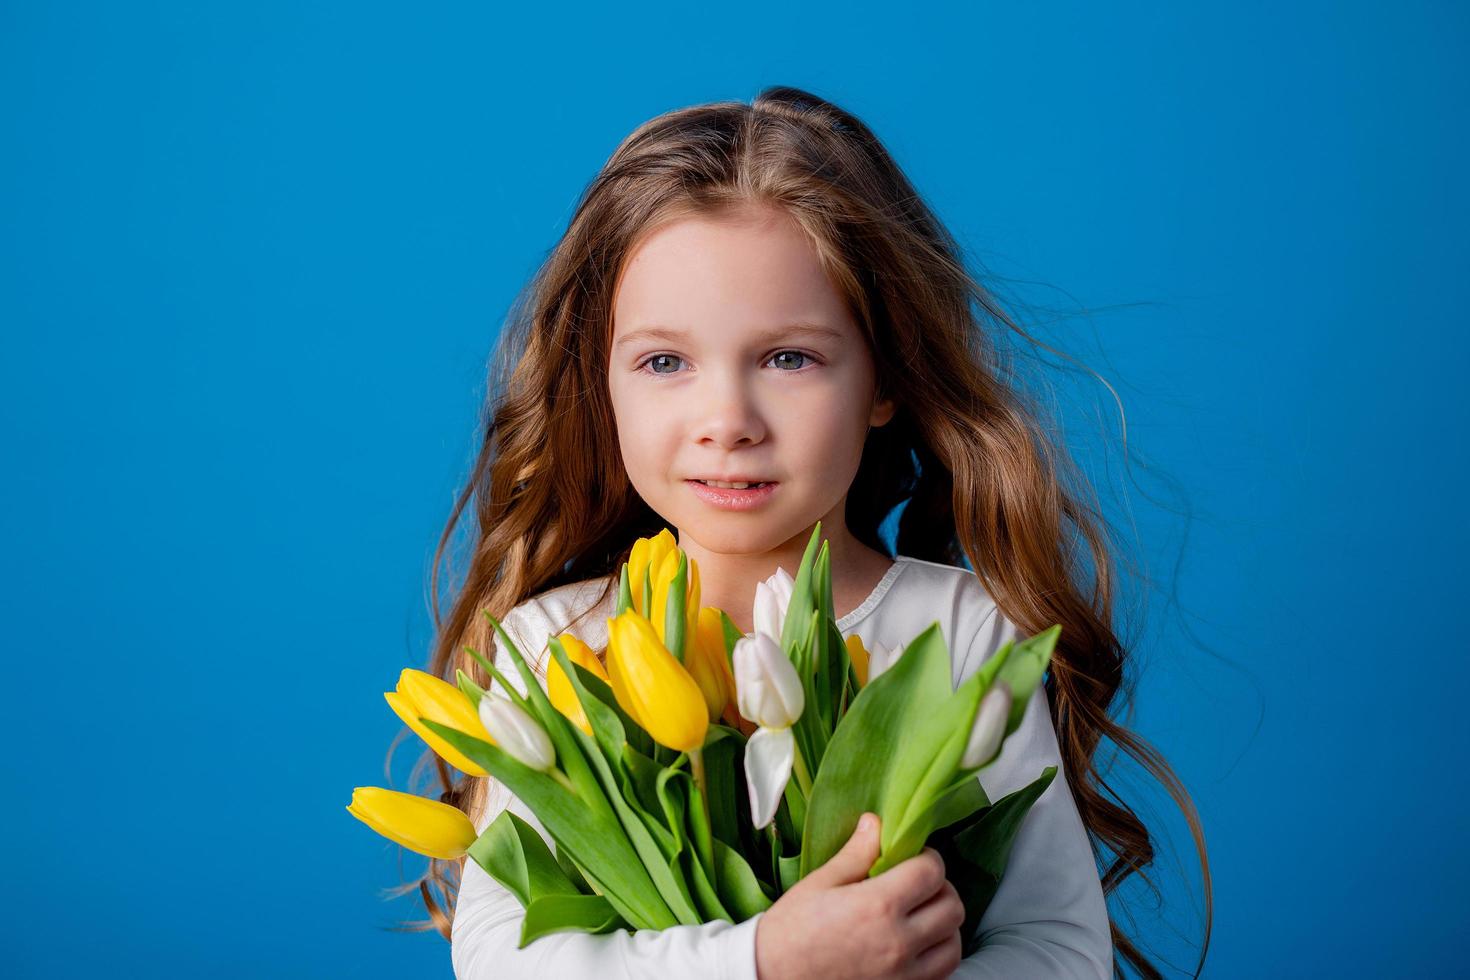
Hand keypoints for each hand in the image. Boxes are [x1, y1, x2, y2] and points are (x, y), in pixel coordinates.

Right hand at [754, 812, 964, 979]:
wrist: (773, 976)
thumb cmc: (792, 930)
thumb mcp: (821, 883)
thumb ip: (856, 853)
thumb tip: (877, 824)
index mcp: (878, 906)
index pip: (931, 872)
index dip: (928, 858)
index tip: (913, 857)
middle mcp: (898, 941)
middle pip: (951, 906)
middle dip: (940, 887)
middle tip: (918, 883)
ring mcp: (903, 974)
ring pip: (953, 943)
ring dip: (944, 924)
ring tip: (921, 915)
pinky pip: (942, 972)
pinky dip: (938, 954)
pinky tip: (918, 943)